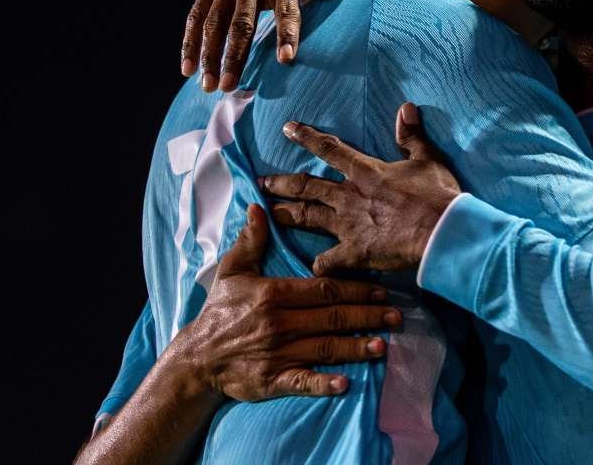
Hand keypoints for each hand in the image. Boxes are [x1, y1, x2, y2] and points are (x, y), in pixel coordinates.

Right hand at [174, 204, 400, 400]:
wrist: (196, 359)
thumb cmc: (220, 312)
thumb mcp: (231, 271)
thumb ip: (249, 241)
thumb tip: (258, 207)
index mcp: (274, 295)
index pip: (324, 289)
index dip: (355, 288)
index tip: (382, 289)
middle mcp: (280, 323)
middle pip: (333, 318)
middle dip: (367, 316)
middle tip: (397, 316)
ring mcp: (277, 354)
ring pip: (325, 348)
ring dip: (356, 348)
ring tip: (384, 346)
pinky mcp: (272, 381)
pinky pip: (302, 383)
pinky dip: (323, 384)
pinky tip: (345, 384)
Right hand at [181, 0, 353, 92]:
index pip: (287, 7)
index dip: (287, 32)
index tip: (286, 59)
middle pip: (242, 21)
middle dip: (235, 55)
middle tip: (231, 86)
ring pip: (215, 22)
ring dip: (210, 55)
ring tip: (210, 85)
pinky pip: (196, 16)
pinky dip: (190, 42)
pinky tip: (187, 68)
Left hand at [261, 104, 460, 273]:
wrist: (441, 231)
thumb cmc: (436, 194)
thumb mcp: (427, 158)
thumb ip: (411, 135)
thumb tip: (405, 107)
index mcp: (365, 172)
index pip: (329, 149)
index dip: (307, 137)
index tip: (288, 129)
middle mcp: (348, 196)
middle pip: (306, 186)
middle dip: (281, 183)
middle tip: (260, 183)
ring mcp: (348, 226)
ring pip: (307, 218)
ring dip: (286, 215)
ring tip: (269, 214)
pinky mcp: (354, 253)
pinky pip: (327, 261)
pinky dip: (318, 264)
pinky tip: (311, 266)